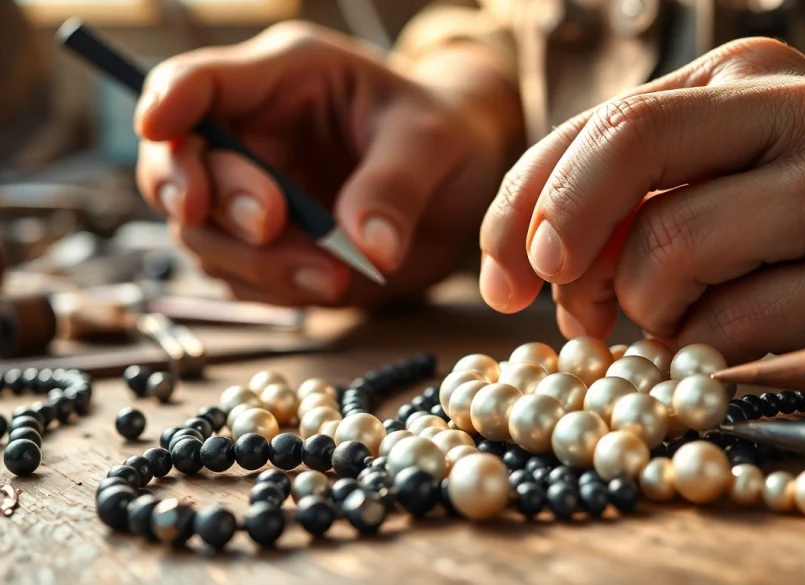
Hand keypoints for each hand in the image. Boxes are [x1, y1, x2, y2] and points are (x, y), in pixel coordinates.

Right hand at [136, 21, 519, 306]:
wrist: (461, 182)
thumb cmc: (444, 134)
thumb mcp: (431, 142)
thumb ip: (394, 186)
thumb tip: (367, 250)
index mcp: (284, 77)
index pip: (200, 81)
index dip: (168, 100)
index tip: (159, 126)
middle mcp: (254, 135)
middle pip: (179, 167)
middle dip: (213, 201)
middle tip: (269, 224)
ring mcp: (253, 195)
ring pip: (204, 237)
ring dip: (257, 264)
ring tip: (334, 276)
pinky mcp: (268, 249)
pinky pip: (244, 279)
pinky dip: (277, 291)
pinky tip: (332, 284)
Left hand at [479, 37, 804, 362]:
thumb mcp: (754, 150)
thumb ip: (653, 185)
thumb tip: (543, 261)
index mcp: (746, 75)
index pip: (594, 130)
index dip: (521, 210)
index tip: (504, 279)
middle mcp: (794, 113)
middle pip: (622, 156)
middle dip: (561, 244)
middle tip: (564, 308)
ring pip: (669, 256)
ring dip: (643, 314)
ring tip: (674, 327)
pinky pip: (736, 330)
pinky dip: (701, 355)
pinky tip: (723, 348)